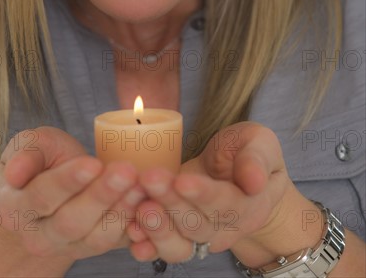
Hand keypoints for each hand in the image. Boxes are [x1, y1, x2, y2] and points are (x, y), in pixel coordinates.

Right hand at [0, 127, 145, 261]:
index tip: (92, 163)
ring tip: (140, 184)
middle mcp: (39, 235)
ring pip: (96, 237)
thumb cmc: (40, 161)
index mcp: (15, 208)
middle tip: (126, 171)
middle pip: (70, 222)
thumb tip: (16, 173)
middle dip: (101, 196)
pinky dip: (134, 224)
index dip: (68, 181)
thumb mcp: (29, 146)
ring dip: (121, 210)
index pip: (41, 197)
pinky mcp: (95, 247)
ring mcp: (68, 246)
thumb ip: (25, 154)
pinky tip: (148, 202)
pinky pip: (116, 242)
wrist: (51, 190)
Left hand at [126, 121, 293, 262]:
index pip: (227, 204)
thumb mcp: (260, 143)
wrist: (238, 173)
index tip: (181, 180)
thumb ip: (256, 158)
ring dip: (157, 228)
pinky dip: (147, 244)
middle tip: (149, 179)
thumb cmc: (248, 152)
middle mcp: (225, 227)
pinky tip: (131, 232)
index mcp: (250, 205)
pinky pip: (163, 247)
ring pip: (180, 243)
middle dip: (171, 202)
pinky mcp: (179, 232)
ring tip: (140, 207)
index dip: (203, 195)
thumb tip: (254, 181)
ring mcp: (200, 234)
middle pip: (197, 224)